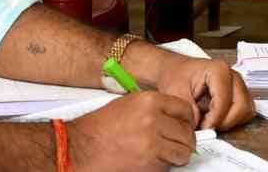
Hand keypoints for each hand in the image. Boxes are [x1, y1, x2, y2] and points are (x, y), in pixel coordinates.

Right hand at [70, 90, 196, 170]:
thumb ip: (153, 108)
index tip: (185, 126)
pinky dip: (165, 165)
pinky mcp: (150, 163)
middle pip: (187, 132)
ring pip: (183, 151)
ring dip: (177, 154)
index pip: (185, 109)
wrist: (81, 148)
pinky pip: (169, 165)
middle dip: (184, 140)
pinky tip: (152, 160)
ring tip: (165, 153)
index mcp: (149, 101)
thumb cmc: (99, 128)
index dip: (187, 120)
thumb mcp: (128, 105)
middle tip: (177, 143)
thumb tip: (173, 118)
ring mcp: (153, 143)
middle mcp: (153, 119)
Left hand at [151, 51, 253, 131]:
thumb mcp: (175, 91)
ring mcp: (238, 84)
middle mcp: (233, 75)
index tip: (203, 127)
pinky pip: (244, 112)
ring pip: (245, 111)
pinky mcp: (239, 93)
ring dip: (229, 121)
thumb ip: (188, 108)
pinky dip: (232, 120)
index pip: (224, 100)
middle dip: (224, 121)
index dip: (215, 118)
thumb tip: (198, 124)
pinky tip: (214, 117)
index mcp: (219, 70)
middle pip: (241, 106)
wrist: (175, 69)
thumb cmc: (177, 76)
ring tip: (209, 120)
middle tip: (207, 126)